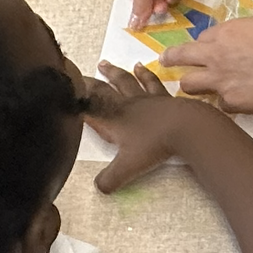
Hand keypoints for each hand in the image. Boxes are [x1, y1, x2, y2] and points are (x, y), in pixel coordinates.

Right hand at [85, 61, 215, 191]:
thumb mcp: (128, 167)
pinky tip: (145, 68)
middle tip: (80, 73)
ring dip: (116, 73)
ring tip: (108, 64)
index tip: (66, 89)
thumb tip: (98, 188)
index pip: (91, 105)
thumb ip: (110, 178)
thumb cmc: (154, 145)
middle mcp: (128, 104)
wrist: (186, 126)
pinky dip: (146, 74)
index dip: (78, 98)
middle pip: (107, 89)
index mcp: (115, 118)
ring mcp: (147, 98)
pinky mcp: (165, 97)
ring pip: (127, 81)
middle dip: (93, 82)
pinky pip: (152, 82)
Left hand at [155, 12, 252, 116]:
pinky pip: (219, 105)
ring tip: (196, 87)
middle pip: (179, 58)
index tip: (207, 46)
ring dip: (191, 85)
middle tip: (165, 61)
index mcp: (226, 33)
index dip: (204, 42)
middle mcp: (216, 57)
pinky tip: (234, 102)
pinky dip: (224, 103)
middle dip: (170, 59)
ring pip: (188, 85)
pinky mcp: (232, 104)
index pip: (201, 37)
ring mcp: (221, 82)